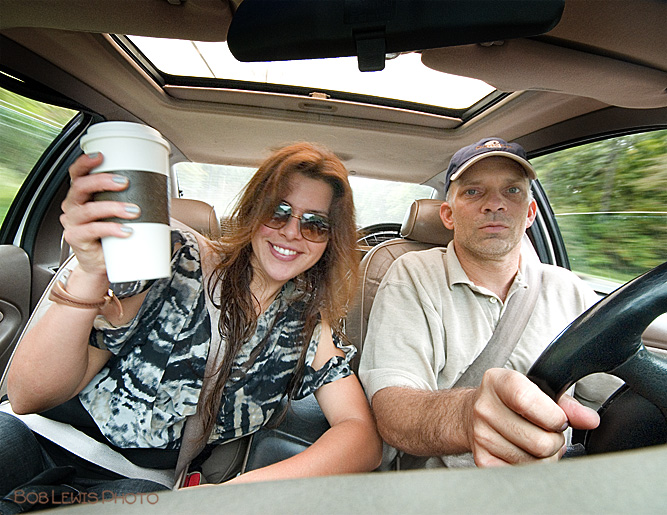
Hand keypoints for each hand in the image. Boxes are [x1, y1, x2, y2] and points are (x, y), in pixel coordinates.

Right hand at [60, 153, 139, 276]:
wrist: (103, 263)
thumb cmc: (111, 235)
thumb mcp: (117, 213)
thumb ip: (128, 198)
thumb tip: (158, 185)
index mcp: (81, 195)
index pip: (77, 174)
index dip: (85, 163)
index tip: (101, 156)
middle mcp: (73, 206)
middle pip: (80, 187)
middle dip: (102, 181)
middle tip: (124, 182)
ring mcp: (73, 223)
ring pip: (88, 210)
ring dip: (113, 207)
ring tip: (133, 210)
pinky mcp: (76, 239)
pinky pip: (92, 230)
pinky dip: (111, 229)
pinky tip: (126, 230)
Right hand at [467, 368, 598, 466]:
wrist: (473, 414)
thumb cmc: (510, 401)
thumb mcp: (536, 391)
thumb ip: (566, 404)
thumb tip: (590, 420)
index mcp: (498, 382)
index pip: (527, 401)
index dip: (553, 416)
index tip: (558, 419)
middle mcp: (485, 408)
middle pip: (539, 441)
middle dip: (555, 441)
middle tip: (548, 432)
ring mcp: (481, 435)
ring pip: (533, 462)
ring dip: (544, 456)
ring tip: (535, 442)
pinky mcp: (482, 459)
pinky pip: (521, 474)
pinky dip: (531, 467)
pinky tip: (524, 452)